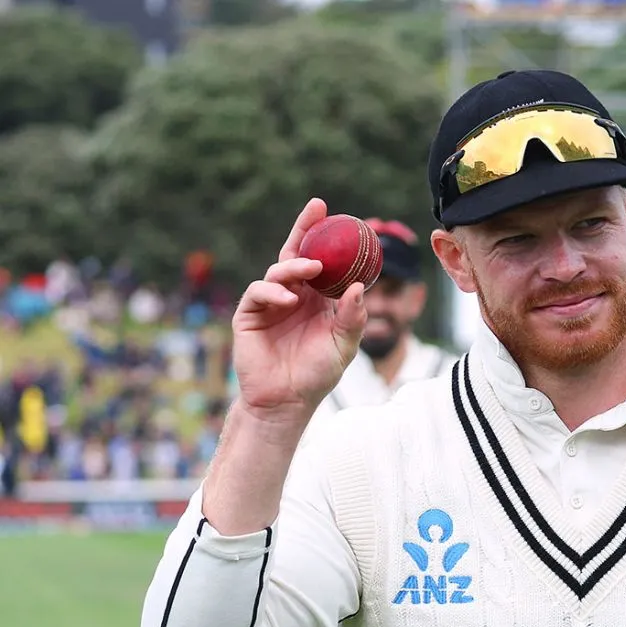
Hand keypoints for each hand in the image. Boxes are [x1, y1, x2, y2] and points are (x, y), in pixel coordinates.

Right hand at [231, 199, 367, 419]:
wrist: (286, 401)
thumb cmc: (316, 374)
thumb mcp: (344, 346)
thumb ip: (353, 318)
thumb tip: (358, 286)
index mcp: (318, 299)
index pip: (324, 262)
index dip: (329, 240)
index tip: (345, 217)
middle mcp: (294, 295)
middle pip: (297, 254)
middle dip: (305, 228)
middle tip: (317, 208)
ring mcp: (270, 302)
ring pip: (279, 271)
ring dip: (295, 266)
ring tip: (312, 268)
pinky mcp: (250, 314)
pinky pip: (259, 293)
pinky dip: (273, 291)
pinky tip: (289, 299)